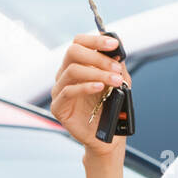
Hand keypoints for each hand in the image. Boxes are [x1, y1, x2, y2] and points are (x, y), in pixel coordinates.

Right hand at [50, 31, 131, 157]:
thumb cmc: (111, 108)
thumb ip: (117, 66)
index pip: (78, 43)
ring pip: (72, 70)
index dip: (95, 40)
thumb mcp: (118, 83)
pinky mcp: (58, 107)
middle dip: (97, 57)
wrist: (108, 136)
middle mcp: (65, 75)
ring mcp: (59, 90)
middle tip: (116, 68)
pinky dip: (86, 87)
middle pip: (73, 52)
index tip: (114, 44)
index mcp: (77, 65)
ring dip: (97, 73)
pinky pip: (68, 91)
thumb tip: (117, 49)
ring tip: (115, 81)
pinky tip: (100, 88)